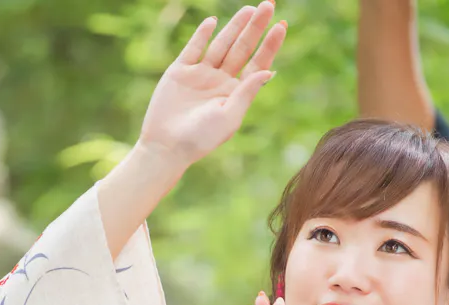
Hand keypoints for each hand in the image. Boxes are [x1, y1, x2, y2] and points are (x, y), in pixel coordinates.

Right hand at [137, 4, 285, 171]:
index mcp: (236, 93)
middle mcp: (221, 81)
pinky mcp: (180, 71)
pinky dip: (202, 35)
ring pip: (221, 45)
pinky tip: (213, 22)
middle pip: (242, 49)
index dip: (269, 45)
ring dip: (235, 27)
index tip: (281, 26)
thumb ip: (247, 92)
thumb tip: (269, 70)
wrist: (166, 146)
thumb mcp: (229, 116)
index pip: (257, 63)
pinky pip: (193, 49)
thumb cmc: (201, 138)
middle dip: (255, 28)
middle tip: (268, 5)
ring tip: (249, 9)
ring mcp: (201, 74)